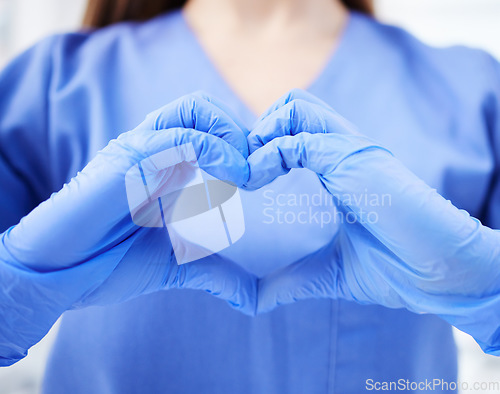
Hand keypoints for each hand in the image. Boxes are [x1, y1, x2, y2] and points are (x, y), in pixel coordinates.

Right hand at [0, 93, 257, 364]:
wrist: (54, 275)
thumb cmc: (105, 264)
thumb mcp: (175, 265)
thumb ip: (215, 273)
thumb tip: (252, 298)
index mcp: (163, 167)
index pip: (209, 129)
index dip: (240, 145)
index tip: (261, 177)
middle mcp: (152, 151)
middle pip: (202, 108)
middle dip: (237, 130)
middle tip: (255, 170)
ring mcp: (137, 152)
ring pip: (193, 111)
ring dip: (229, 134)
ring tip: (245, 173)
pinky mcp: (127, 161)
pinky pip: (179, 138)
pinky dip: (216, 150)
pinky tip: (231, 177)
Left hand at [244, 89, 499, 353]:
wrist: (442, 278)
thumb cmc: (396, 270)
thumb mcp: (328, 272)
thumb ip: (288, 279)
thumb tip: (248, 301)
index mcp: (341, 169)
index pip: (294, 130)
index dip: (261, 146)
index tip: (239, 180)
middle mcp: (345, 151)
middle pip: (291, 107)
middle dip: (258, 132)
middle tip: (242, 172)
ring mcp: (351, 151)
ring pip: (294, 108)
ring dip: (261, 135)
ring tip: (248, 175)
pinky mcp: (354, 160)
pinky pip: (299, 140)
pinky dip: (267, 156)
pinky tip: (255, 182)